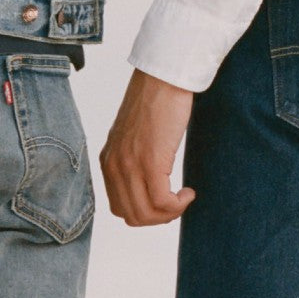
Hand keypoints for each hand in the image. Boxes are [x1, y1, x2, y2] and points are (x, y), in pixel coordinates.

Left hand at [100, 70, 196, 225]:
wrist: (164, 78)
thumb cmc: (156, 102)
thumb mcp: (135, 137)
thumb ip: (133, 160)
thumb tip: (149, 186)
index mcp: (109, 161)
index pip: (119, 208)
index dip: (144, 213)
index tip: (164, 202)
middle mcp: (114, 166)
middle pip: (132, 216)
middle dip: (158, 218)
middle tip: (177, 203)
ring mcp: (130, 165)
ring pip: (146, 214)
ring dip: (169, 214)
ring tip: (184, 197)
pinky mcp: (150, 161)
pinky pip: (162, 202)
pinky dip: (178, 204)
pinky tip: (189, 192)